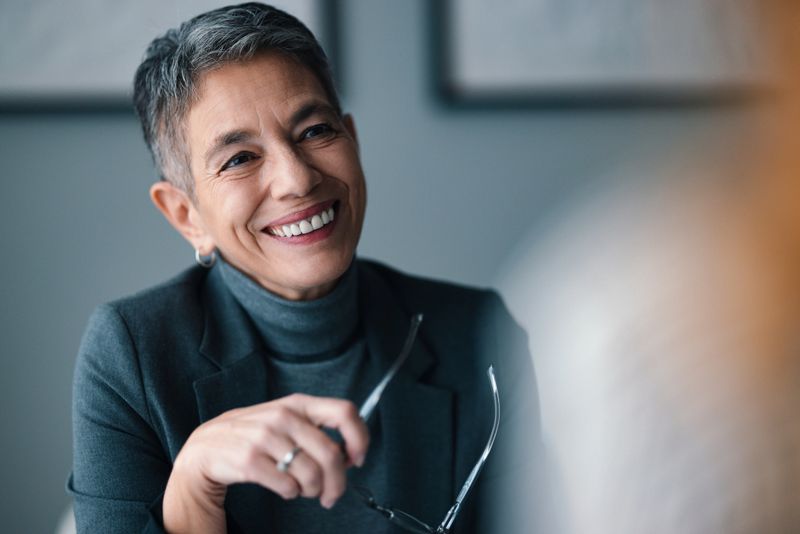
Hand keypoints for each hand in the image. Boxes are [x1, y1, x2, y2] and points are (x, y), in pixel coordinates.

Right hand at [162, 393, 369, 533]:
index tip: (358, 458)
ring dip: (313, 490)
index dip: (359, 438)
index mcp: (298, 404)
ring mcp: (264, 437)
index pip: (344, 412)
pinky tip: (284, 488)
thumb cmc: (255, 435)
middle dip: (338, 482)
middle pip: (331, 454)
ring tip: (304, 490)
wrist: (206, 447)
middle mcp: (283, 417)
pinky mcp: (249, 460)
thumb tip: (350, 455)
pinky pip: (287, 486)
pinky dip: (291, 493)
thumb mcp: (286, 420)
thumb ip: (317, 430)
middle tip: (331, 495)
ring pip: (312, 474)